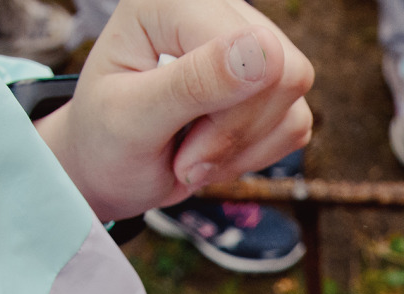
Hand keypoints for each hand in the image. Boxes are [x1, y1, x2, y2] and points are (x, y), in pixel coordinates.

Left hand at [34, 0, 313, 222]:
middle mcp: (215, 8)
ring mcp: (247, 42)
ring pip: (295, 102)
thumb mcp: (133, 118)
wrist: (109, 167)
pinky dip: (257, 155)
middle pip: (284, 73)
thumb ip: (193, 84)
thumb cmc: (107, 140)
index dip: (229, 120)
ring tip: (193, 157)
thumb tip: (265, 52)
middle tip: (186, 161)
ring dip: (244, 150)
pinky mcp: (267, 80)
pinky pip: (297, 123)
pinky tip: (215, 154)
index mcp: (172, 2)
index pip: (251, 50)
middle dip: (237, 136)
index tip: (181, 157)